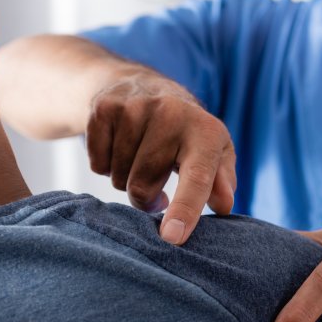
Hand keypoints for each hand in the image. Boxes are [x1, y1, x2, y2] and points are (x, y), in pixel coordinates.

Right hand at [86, 71, 236, 244]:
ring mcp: (134, 108)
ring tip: (139, 157)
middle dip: (146, 197)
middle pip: (142, 187)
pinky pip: (97, 164)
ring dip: (125, 178)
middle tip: (156, 181)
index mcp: (205, 131)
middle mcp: (171, 114)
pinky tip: (119, 145)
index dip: (185, 209)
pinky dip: (105, 165)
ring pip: (117, 178)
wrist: (141, 84)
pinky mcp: (104, 109)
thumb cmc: (185, 132)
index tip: (172, 237)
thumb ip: (221, 181)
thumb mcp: (213, 151)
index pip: (196, 177)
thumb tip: (223, 205)